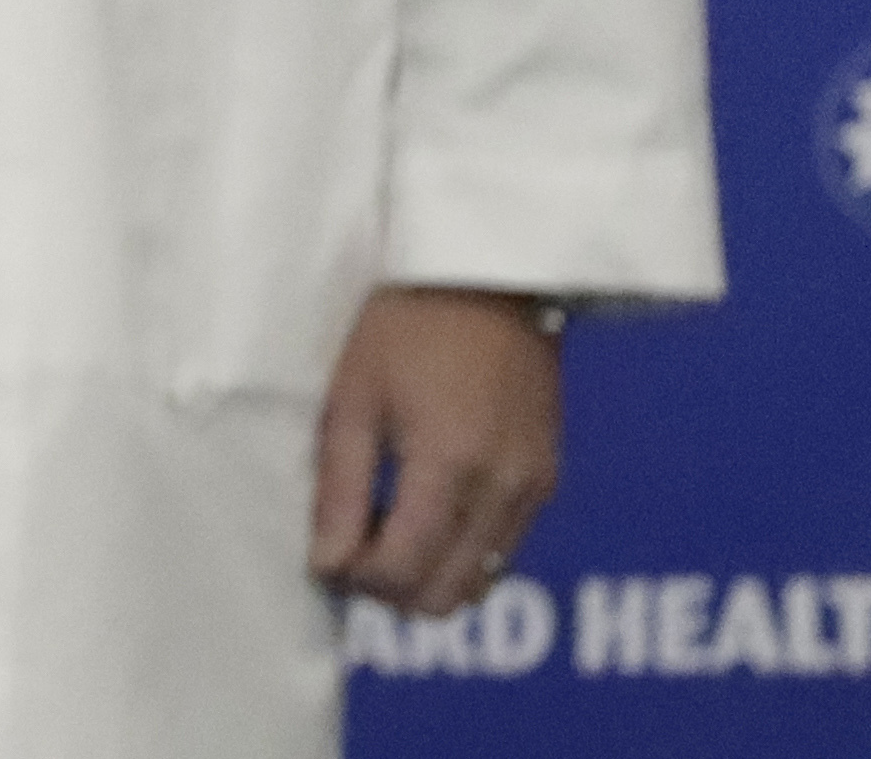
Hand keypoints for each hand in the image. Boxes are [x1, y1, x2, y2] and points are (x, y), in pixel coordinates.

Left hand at [309, 284, 563, 614]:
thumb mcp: (354, 397)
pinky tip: (422, 509)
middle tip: (349, 551)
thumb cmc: (405, 323)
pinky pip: (504, 548)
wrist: (486, 275)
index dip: (356, 581)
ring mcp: (534, 488)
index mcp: (451, 466)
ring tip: (382, 527)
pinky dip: (461, 551)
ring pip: (480, 580)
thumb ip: (341, 488)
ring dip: (428, 575)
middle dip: (392, 589)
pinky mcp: (547, 477)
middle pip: (448, 595)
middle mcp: (504, 490)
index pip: (404, 573)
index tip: (323, 560)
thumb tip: (327, 564)